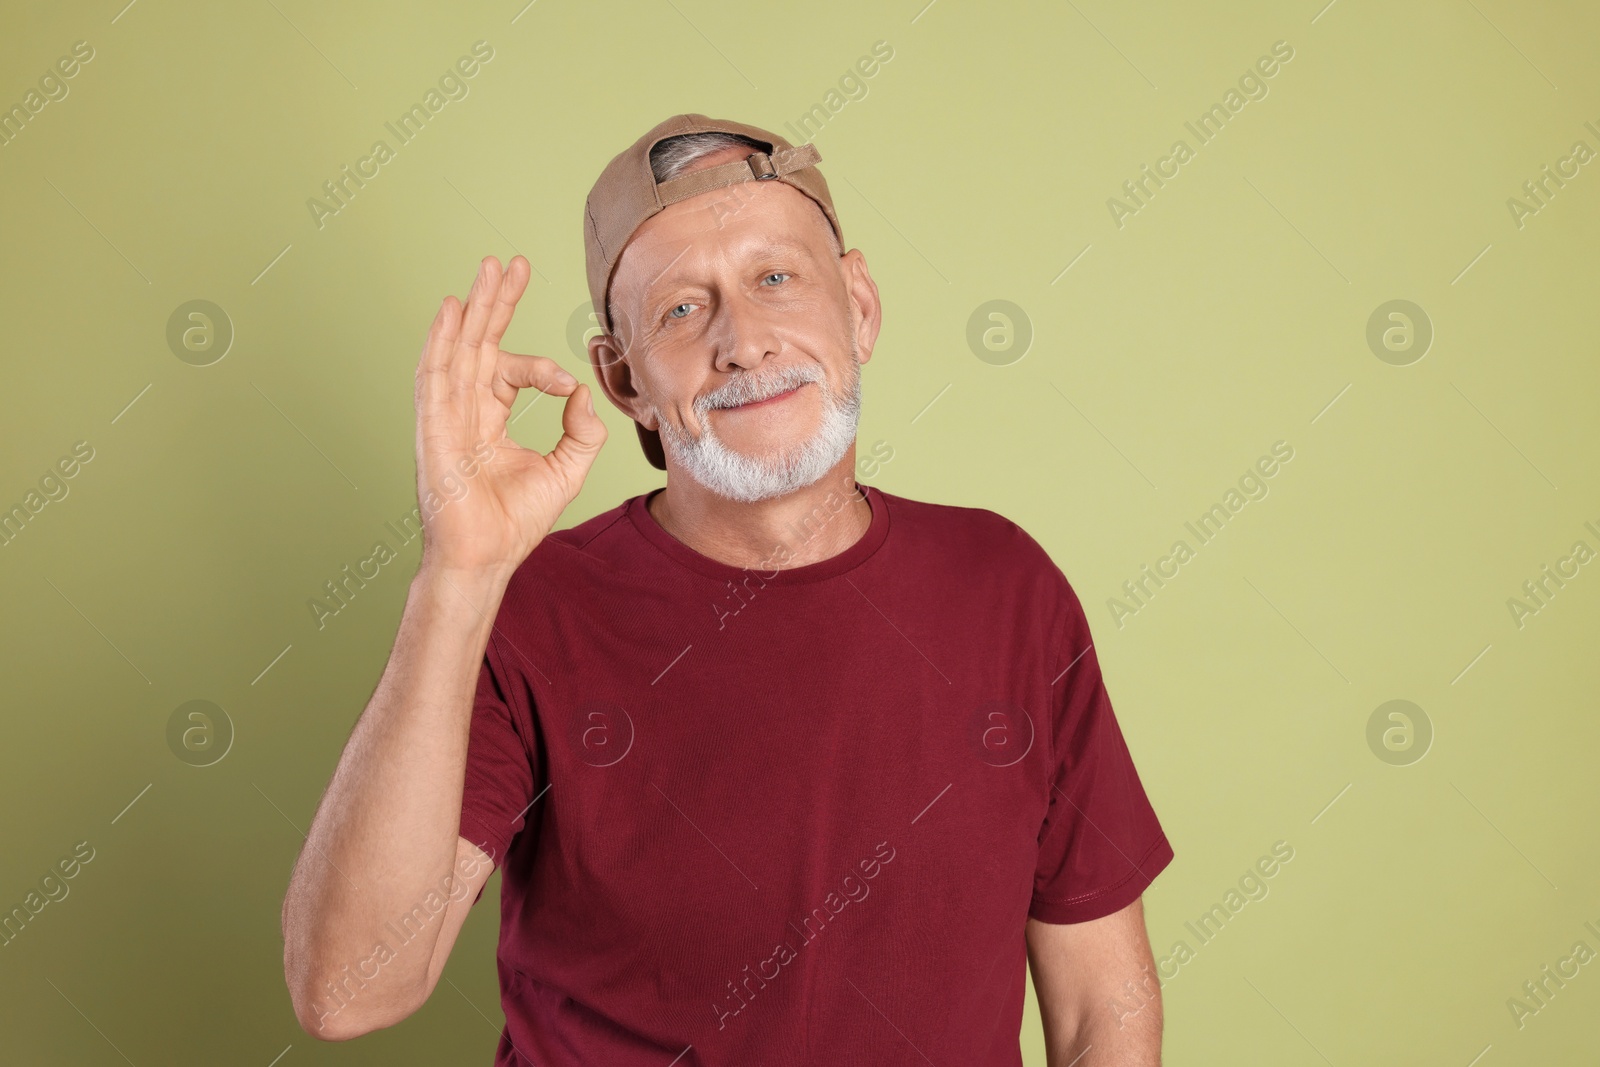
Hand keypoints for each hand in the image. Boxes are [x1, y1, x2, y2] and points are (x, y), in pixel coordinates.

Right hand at [412, 255, 607, 576]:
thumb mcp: (567, 469)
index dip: (542, 368)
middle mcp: (463, 409)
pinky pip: (434, 376)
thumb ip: (582, 430)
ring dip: (472, 307)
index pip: (509, 369)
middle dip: (495, 302)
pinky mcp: (433, 428)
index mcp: (488, 417)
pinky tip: (451, 310)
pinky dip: (440, 341)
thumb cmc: (516, 521)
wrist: (487, 556)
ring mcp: (445, 416)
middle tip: (509, 262)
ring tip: (487, 269)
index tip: (565, 383)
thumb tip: (582, 389)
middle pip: (477, 342)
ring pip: (457, 348)